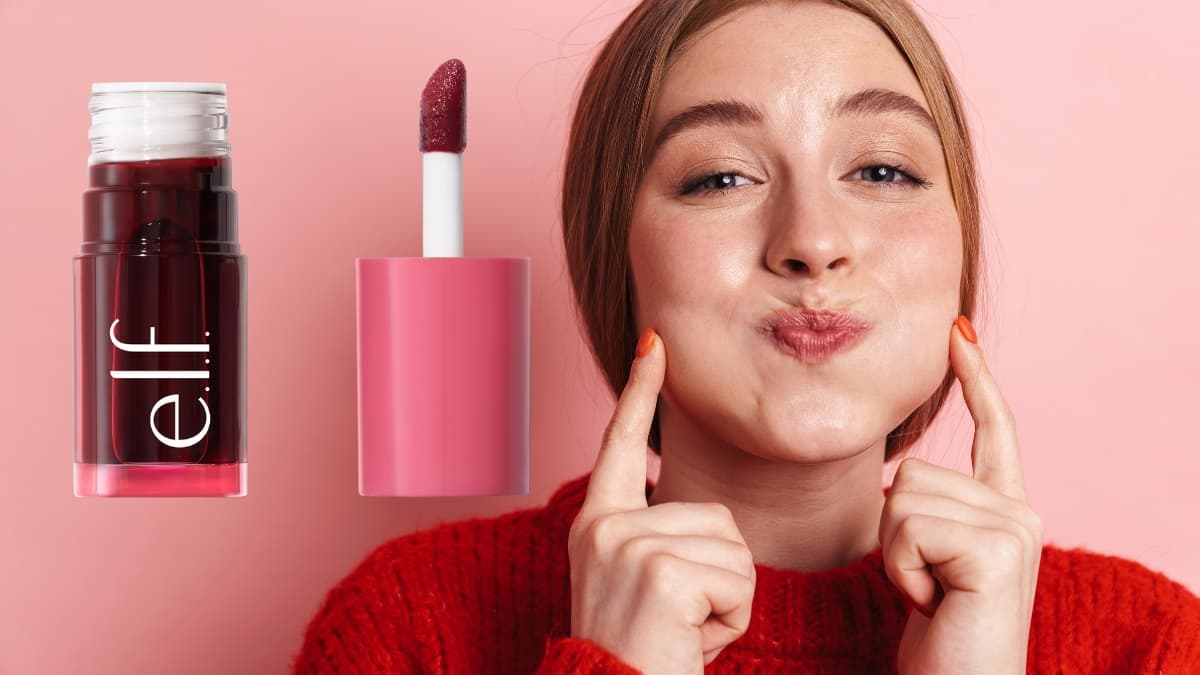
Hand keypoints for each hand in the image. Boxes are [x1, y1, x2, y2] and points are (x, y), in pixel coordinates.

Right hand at [566, 328, 756, 673]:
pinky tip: (691, 641)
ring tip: (683, 632)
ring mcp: (629, 545)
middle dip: (720, 577)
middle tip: (678, 622)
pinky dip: (731, 621)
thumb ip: (663, 541)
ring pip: (734, 548)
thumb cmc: (642, 657)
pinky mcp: (660, 571)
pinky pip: (738, 581)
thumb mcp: (642, 587)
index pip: (621, 445)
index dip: (640, 391)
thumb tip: (709, 519)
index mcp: (597, 524)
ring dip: (728, 601)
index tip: (655, 342)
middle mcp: (605, 526)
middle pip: (716, 516)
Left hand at [880, 316, 1042, 674]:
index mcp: (1004, 512)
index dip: (974, 378)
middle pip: (911, 471)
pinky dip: (901, 571)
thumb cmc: (940, 640)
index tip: (957, 330)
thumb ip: (930, 514)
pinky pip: (908, 527)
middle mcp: (1019, 512)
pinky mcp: (999, 549)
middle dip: (895, 534)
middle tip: (927, 586)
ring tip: (931, 596)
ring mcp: (1015, 528)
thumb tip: (904, 474)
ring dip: (896, 555)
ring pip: (903, 496)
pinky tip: (932, 603)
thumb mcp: (930, 563)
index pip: (993, 429)